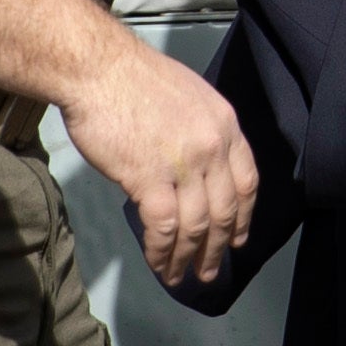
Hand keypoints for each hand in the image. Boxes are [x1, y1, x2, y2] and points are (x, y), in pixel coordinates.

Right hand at [61, 35, 259, 286]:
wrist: (98, 68)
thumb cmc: (131, 78)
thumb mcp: (186, 97)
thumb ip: (198, 133)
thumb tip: (192, 170)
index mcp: (225, 124)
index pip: (247, 181)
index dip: (244, 216)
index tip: (238, 238)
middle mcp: (213, 146)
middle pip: (224, 210)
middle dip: (218, 247)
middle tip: (210, 270)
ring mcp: (184, 164)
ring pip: (197, 225)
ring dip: (189, 257)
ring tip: (182, 277)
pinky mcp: (150, 178)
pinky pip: (163, 227)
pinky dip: (162, 252)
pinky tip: (159, 264)